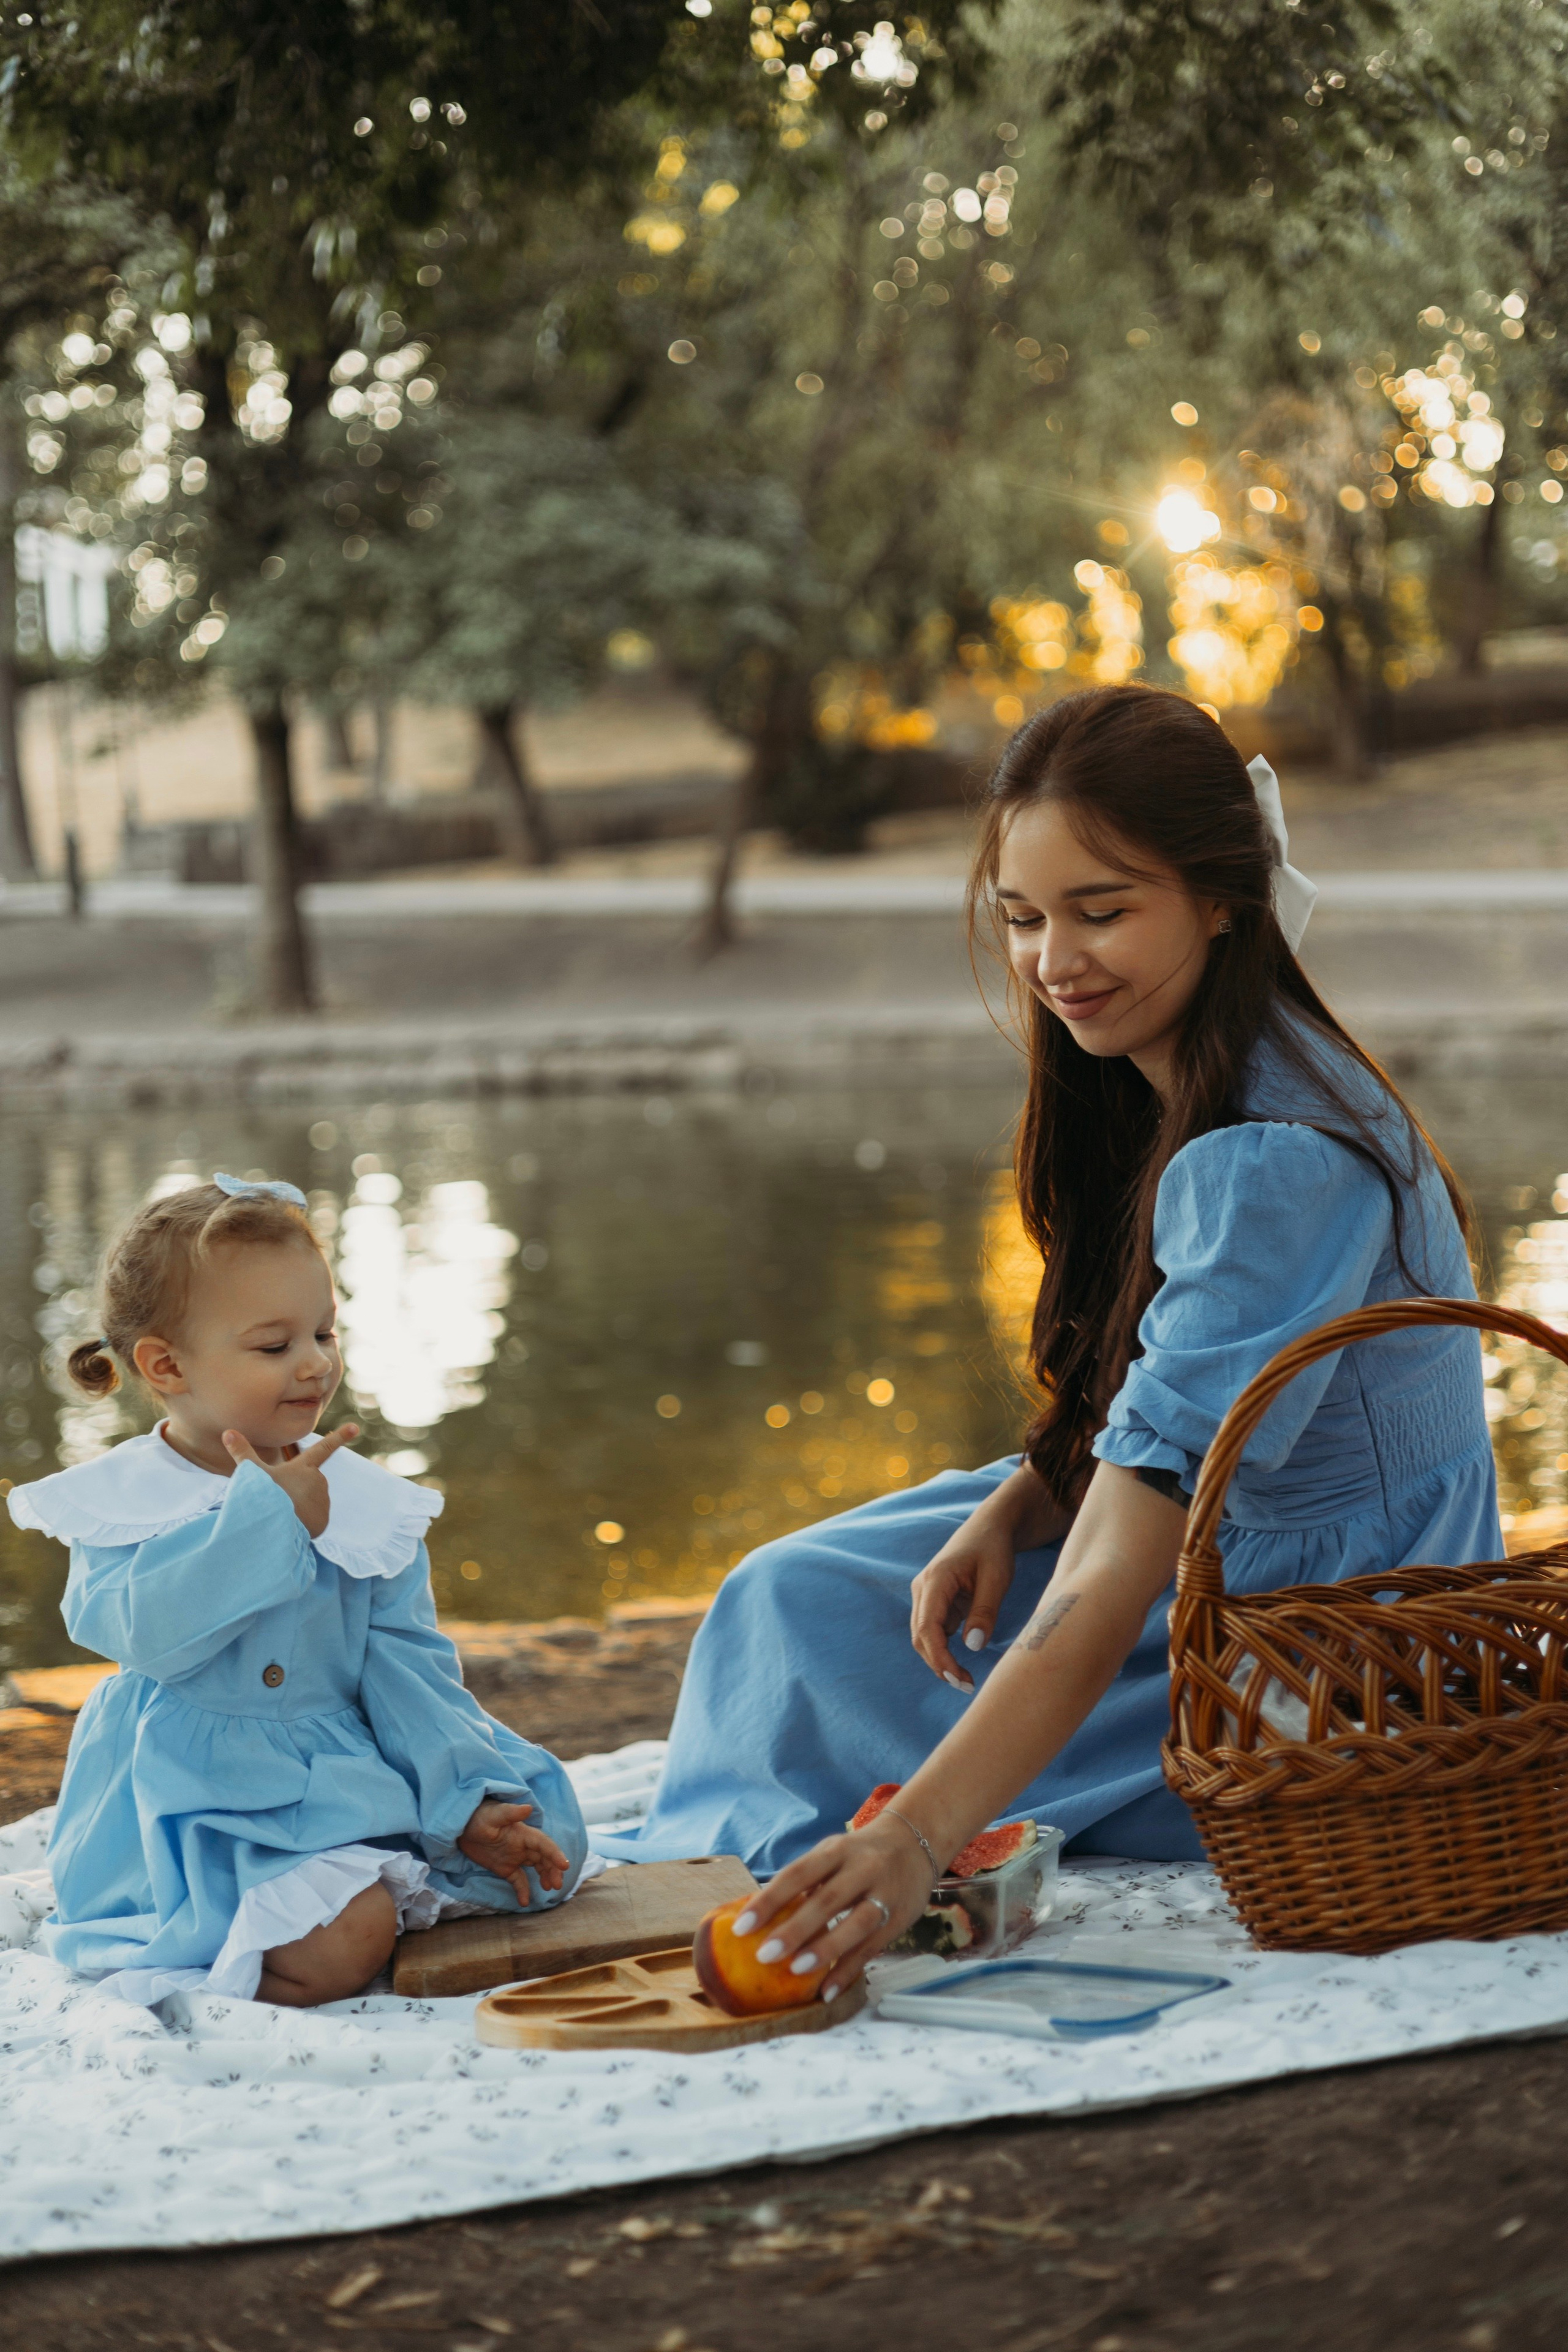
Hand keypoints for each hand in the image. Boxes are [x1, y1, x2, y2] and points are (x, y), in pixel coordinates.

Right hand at [223, 1422, 358, 1538]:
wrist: (277, 1529)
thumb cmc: (265, 1496)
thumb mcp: (252, 1474)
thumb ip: (242, 1453)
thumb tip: (227, 1432)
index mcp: (305, 1467)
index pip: (323, 1448)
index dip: (339, 1437)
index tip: (355, 1427)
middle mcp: (319, 1482)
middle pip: (306, 1483)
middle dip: (294, 1490)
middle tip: (278, 1499)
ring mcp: (323, 1501)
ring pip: (308, 1502)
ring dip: (297, 1506)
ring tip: (282, 1512)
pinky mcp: (323, 1521)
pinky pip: (311, 1520)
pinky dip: (301, 1522)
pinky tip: (290, 1525)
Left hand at [458, 1798, 569, 1897]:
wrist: (460, 1826)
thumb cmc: (478, 1816)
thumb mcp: (493, 1814)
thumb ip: (509, 1813)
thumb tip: (528, 1808)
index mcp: (523, 1833)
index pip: (544, 1844)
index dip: (555, 1854)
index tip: (564, 1866)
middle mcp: (522, 1845)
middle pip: (544, 1858)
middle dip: (553, 1870)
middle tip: (556, 1885)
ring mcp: (514, 1857)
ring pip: (536, 1867)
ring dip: (545, 1876)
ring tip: (548, 1888)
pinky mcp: (504, 1867)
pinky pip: (518, 1880)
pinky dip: (523, 1890)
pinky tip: (525, 1902)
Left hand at [731, 1818, 938, 2000]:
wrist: (916, 1843)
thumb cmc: (860, 1855)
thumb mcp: (833, 1854)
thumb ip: (805, 1881)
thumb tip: (760, 1916)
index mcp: (837, 1850)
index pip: (798, 1874)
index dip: (769, 1900)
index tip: (741, 1927)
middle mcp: (863, 1869)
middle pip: (827, 1900)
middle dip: (795, 1929)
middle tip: (764, 1955)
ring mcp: (884, 1894)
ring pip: (856, 1924)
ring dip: (825, 1949)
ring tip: (796, 1970)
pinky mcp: (899, 1919)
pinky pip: (871, 1948)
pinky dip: (848, 1971)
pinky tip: (826, 1990)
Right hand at [910, 1464, 1064, 1691]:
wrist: (991, 1527)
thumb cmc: (994, 1548)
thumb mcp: (997, 1578)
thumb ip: (985, 1611)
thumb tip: (972, 1646)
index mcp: (935, 1580)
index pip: (928, 1628)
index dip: (940, 1658)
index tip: (959, 1680)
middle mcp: (923, 1588)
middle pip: (921, 1637)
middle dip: (939, 1665)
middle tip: (966, 1686)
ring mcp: (926, 1594)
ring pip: (924, 1636)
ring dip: (940, 1659)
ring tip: (966, 1679)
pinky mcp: (935, 1601)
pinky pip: (934, 1630)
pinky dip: (944, 1649)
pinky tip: (963, 1662)